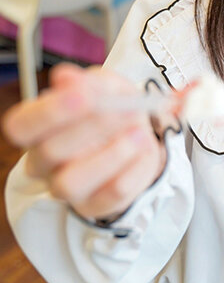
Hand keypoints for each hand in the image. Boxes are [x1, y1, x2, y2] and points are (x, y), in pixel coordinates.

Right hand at [2, 63, 167, 220]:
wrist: (139, 136)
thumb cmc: (112, 109)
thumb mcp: (108, 86)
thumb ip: (91, 82)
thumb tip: (66, 78)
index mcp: (36, 128)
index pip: (20, 126)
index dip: (48, 112)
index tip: (83, 95)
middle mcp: (43, 162)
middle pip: (50, 151)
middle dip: (92, 127)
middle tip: (127, 108)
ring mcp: (66, 188)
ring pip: (71, 183)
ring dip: (110, 156)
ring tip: (140, 133)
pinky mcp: (95, 204)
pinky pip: (110, 194)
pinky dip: (132, 169)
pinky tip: (144, 149)